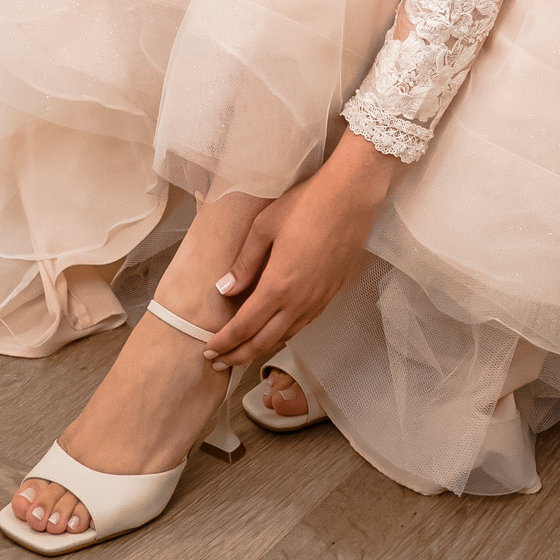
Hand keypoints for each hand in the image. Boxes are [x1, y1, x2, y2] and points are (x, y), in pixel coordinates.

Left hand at [204, 131, 401, 375]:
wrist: (352, 197)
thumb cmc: (306, 205)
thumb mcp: (264, 227)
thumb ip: (244, 263)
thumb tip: (224, 289)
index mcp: (278, 286)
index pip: (244, 326)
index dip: (224, 342)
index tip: (208, 351)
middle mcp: (299, 301)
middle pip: (264, 341)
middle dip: (238, 356)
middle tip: (219, 363)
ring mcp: (318, 300)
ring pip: (285, 337)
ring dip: (261, 349)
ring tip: (243, 352)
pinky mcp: (331, 294)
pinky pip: (303, 324)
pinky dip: (284, 335)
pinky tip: (276, 331)